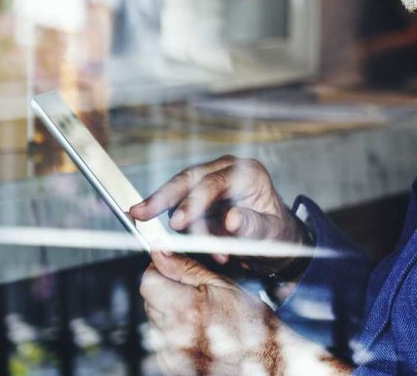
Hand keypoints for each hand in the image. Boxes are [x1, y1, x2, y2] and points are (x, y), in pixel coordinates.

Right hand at [130, 156, 309, 274]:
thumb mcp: (271, 234)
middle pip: (188, 179)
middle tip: (139, 214)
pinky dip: (176, 224)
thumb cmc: (277, 234)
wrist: (275, 239)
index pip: (213, 182)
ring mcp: (211, 181)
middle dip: (162, 197)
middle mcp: (227, 170)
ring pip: (179, 192)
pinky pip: (180, 206)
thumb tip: (232, 219)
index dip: (193, 202)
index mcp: (248, 173)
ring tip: (187, 246)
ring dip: (172, 218)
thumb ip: (253, 227)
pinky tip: (184, 242)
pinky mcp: (199, 196)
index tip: (178, 223)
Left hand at [141, 251, 350, 374]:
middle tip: (196, 294)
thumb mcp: (224, 286)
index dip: (161, 270)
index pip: (148, 281)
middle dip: (168, 291)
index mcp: (186, 310)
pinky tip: (200, 332)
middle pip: (150, 300)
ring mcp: (172, 354)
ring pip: (156, 320)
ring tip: (202, 315)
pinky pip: (163, 340)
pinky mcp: (172, 366)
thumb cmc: (254, 326)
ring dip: (172, 313)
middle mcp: (174, 336)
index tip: (174, 269)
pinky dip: (176, 333)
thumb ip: (187, 268)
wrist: (268, 364)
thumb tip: (161, 251)